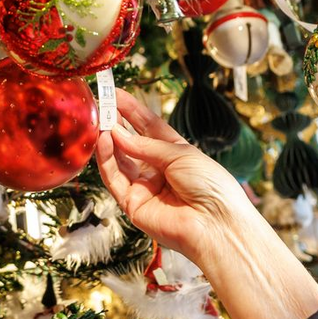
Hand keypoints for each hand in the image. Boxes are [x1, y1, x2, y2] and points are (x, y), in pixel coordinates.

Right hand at [96, 90, 255, 274]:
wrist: (217, 224)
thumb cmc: (211, 186)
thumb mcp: (181, 154)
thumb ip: (146, 144)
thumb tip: (117, 133)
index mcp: (174, 154)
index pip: (148, 127)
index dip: (132, 111)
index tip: (116, 94)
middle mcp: (157, 170)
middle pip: (130, 143)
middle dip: (115, 124)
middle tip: (101, 106)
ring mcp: (144, 187)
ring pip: (118, 161)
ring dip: (108, 141)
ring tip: (100, 122)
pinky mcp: (132, 204)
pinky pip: (114, 179)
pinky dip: (107, 160)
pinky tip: (104, 141)